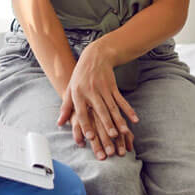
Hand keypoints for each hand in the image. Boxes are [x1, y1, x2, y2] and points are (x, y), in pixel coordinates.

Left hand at [57, 39, 138, 159]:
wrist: (95, 57)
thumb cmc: (80, 76)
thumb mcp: (70, 89)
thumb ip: (66, 107)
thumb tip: (59, 124)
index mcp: (78, 94)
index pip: (82, 112)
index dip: (85, 124)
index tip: (90, 137)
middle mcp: (91, 91)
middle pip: (100, 110)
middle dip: (107, 124)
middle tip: (112, 137)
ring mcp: (104, 89)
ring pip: (113, 107)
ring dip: (119, 120)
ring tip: (124, 133)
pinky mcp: (113, 87)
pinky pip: (122, 100)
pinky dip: (129, 110)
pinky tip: (135, 120)